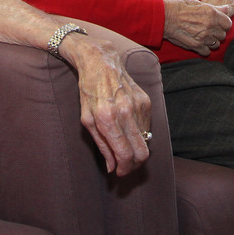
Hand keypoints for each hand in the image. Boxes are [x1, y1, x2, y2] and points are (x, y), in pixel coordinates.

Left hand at [63, 34, 153, 175]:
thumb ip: (101, 145)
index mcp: (107, 119)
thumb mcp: (86, 120)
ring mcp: (139, 106)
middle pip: (141, 153)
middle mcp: (126, 112)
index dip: (124, 169)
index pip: (125, 155)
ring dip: (136, 148)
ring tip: (123, 144)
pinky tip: (127, 126)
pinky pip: (147, 127)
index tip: (119, 172)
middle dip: (134, 165)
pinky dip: (139, 133)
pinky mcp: (146, 101)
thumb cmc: (89, 91)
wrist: (101, 62)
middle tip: (125, 165)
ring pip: (146, 141)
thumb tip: (112, 167)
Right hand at [163, 0, 231, 55]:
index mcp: (212, 14)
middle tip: (209, 30)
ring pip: (215, 44)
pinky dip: (203, 49)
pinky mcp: (195, 46)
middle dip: (217, 33)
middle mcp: (210, 26)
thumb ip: (214, 8)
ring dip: (211, 41)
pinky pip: (206, 52)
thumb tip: (227, 8)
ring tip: (203, 36)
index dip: (224, 24)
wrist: (164, 17)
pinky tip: (198, 43)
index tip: (218, 23)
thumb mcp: (197, 3)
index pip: (228, 23)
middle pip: (222, 35)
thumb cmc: (178, 7)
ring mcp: (203, 37)